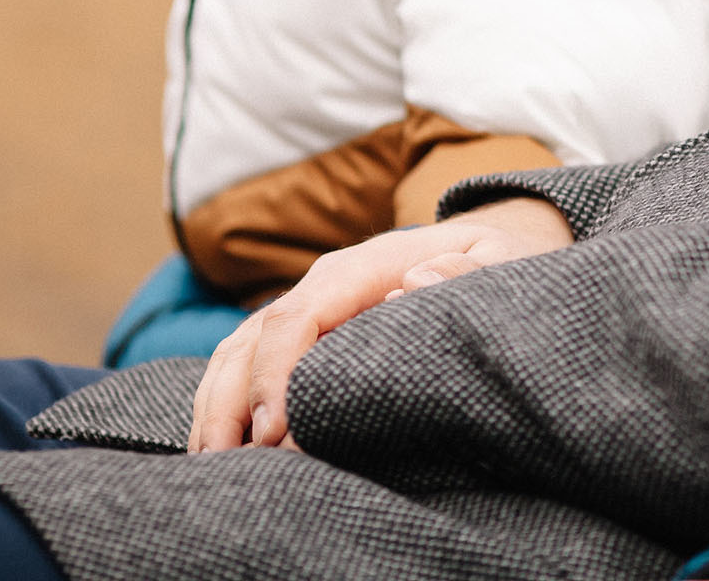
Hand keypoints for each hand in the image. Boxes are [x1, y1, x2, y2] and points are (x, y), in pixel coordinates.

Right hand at [187, 196, 573, 451]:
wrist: (485, 247)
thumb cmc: (494, 264)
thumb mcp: (500, 262)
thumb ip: (465, 273)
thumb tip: (415, 284)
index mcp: (367, 264)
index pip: (304, 311)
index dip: (280, 369)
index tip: (277, 427)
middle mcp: (326, 283)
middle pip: (257, 335)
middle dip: (233, 398)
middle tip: (226, 460)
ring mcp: (309, 306)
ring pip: (240, 349)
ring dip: (217, 403)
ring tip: (208, 462)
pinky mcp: (305, 334)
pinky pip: (247, 361)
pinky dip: (224, 400)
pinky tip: (218, 445)